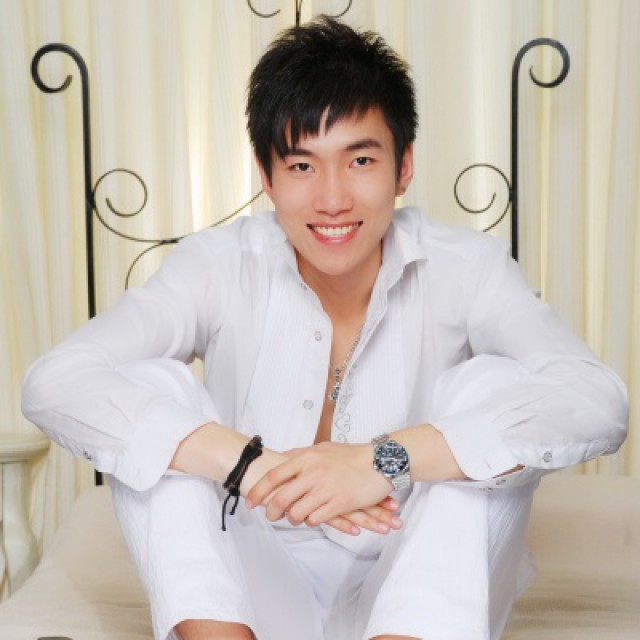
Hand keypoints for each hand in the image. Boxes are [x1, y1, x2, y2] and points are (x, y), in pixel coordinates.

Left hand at [245, 442, 396, 532]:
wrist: (380, 462)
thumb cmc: (351, 455)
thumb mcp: (322, 448)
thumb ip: (300, 455)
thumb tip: (281, 459)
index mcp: (307, 458)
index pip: (274, 476)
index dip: (259, 491)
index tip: (251, 501)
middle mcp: (313, 473)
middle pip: (281, 498)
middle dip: (272, 511)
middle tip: (270, 516)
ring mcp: (326, 489)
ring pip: (296, 513)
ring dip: (293, 519)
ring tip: (295, 517)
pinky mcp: (339, 503)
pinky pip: (315, 519)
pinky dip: (311, 520)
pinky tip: (315, 516)